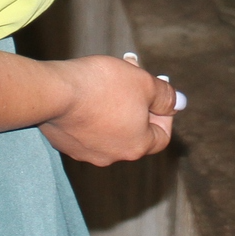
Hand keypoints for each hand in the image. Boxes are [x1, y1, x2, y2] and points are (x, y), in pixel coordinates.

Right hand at [39, 54, 176, 165]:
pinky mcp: (64, 144)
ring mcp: (86, 153)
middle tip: (133, 79)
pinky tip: (85, 92)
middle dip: (137, 104)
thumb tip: (179, 104)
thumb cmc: (104, 85)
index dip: (164, 113)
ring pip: (109, 129)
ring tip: (108, 80)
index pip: (161, 136)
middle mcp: (112, 156)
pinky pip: (85, 129)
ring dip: (114, 107)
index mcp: (136, 146)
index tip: (157, 93)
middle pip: (134, 132)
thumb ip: (165, 96)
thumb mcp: (144, 83)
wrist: (55, 92)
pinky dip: (90, 113)